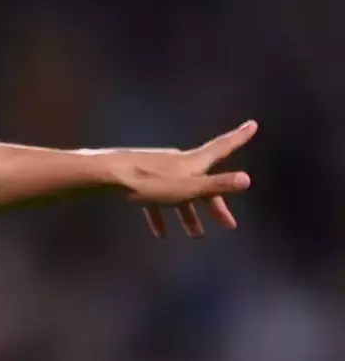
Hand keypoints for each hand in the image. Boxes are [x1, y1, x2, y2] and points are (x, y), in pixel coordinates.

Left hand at [109, 121, 256, 238]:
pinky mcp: (141, 180)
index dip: (239, 137)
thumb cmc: (150, 183)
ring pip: (180, 194)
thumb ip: (216, 185)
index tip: (253, 124)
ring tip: (196, 235)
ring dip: (189, 215)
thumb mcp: (188, 188)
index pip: (222, 147)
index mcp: (193, 162)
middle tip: (228, 225)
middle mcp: (179, 163)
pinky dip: (162, 215)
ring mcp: (159, 171)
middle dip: (215, 204)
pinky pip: (157, 200)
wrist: (108, 176)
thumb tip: (247, 179)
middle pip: (203, 182)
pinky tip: (161, 234)